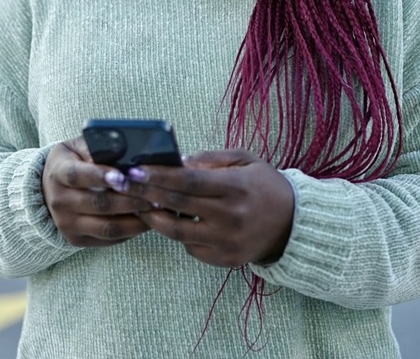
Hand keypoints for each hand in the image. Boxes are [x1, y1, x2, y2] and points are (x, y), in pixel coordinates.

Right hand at [41, 137, 152, 247]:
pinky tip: (146, 220)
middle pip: (97, 204)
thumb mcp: (79, 148)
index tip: (124, 176)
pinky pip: (109, 239)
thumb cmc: (74, 161)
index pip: (77, 175)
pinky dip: (130, 231)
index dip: (100, 176)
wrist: (48, 189)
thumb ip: (99, 148)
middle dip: (129, 199)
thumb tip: (128, 154)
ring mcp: (66, 224)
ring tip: (154, 208)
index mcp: (58, 173)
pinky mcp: (76, 240)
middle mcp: (58, 201)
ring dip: (135, 219)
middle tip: (153, 194)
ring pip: (106, 227)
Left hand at [119, 149, 294, 267]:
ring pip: (177, 232)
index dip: (159, 176)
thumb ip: (212, 158)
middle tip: (125, 184)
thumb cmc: (265, 186)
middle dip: (147, 193)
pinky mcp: (225, 260)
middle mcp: (230, 217)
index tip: (136, 169)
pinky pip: (190, 247)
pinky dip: (177, 234)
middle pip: (178, 205)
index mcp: (236, 188)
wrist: (294, 225)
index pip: (188, 182)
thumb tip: (179, 161)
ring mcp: (227, 242)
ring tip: (140, 204)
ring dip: (153, 218)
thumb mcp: (246, 160)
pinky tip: (170, 221)